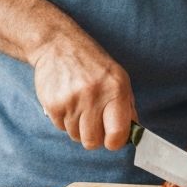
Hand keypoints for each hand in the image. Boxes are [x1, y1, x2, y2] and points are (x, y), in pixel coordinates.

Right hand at [32, 32, 136, 150]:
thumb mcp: (118, 77)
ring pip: (76, 136)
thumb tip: (133, 133)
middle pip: (93, 142)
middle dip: (95, 137)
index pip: (117, 134)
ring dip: (78, 127)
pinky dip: (65, 120)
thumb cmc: (92, 63)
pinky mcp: (53, 105)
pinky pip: (61, 128)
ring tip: (80, 106)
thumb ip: (127, 106)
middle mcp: (94, 95)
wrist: (58, 45)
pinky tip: (68, 102)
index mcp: (116, 89)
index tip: (112, 138)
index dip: (115, 141)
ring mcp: (72, 101)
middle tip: (94, 123)